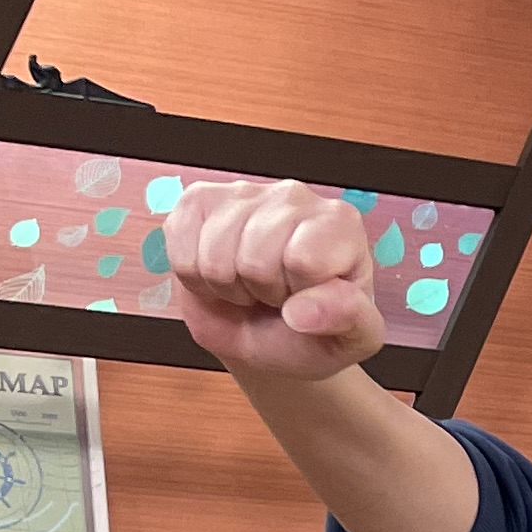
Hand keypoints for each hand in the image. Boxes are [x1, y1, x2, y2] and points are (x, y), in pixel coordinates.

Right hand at [165, 179, 388, 382]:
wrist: (269, 336)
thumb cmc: (314, 331)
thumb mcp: (351, 338)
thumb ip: (348, 320)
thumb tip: (302, 311)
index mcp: (341, 225)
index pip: (303, 259)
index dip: (298, 294)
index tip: (308, 298)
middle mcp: (294, 197)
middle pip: (254, 258)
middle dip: (262, 292)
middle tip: (277, 296)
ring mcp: (243, 193)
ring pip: (215, 256)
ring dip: (229, 287)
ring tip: (252, 287)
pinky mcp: (199, 200)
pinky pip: (181, 250)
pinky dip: (196, 278)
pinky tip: (223, 275)